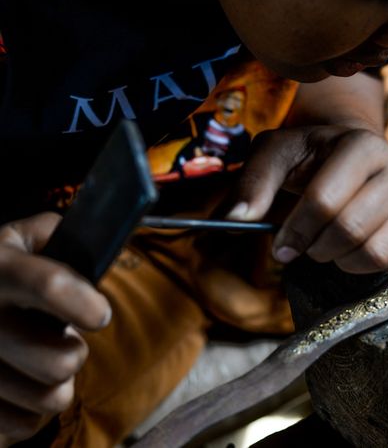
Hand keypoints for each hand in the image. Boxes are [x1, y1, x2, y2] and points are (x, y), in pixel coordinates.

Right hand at [0, 213, 110, 441]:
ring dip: (55, 385)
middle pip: (58, 362)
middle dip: (74, 354)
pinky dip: (30, 411)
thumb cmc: (5, 271)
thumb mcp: (24, 239)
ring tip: (38, 362)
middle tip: (63, 340)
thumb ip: (64, 236)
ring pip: (48, 399)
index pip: (46, 284)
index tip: (100, 314)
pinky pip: (22, 426)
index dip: (83, 304)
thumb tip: (102, 244)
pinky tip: (18, 385)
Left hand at [229, 126, 387, 273]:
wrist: (362, 158)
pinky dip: (369, 267)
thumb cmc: (315, 158)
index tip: (281, 248)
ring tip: (332, 247)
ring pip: (377, 253)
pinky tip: (357, 249)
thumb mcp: (279, 156)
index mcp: (361, 144)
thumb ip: (254, 182)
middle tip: (308, 248)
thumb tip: (235, 218)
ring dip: (343, 262)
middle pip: (351, 231)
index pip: (325, 200)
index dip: (296, 232)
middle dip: (318, 249)